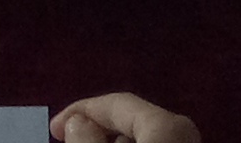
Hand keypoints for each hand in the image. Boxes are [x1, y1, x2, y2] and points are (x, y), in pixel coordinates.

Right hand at [52, 97, 200, 142]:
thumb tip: (78, 122)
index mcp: (169, 125)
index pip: (119, 102)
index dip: (81, 109)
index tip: (55, 129)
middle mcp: (186, 134)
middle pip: (134, 122)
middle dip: (100, 128)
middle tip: (70, 140)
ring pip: (147, 138)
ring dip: (115, 142)